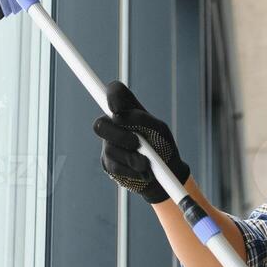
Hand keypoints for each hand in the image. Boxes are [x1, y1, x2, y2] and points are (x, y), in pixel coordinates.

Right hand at [91, 80, 189, 204]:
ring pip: (110, 149)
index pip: (114, 92)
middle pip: (100, 124)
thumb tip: (119, 117)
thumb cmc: (163, 146)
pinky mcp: (108, 164)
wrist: (166, 174)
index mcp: (128, 110)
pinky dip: (132, 170)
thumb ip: (141, 119)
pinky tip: (142, 172)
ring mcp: (109, 145)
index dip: (111, 96)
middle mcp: (114, 125)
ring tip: (147, 164)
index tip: (117, 109)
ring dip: (132, 157)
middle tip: (136, 143)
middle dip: (119, 136)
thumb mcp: (159, 129)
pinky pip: (114, 166)